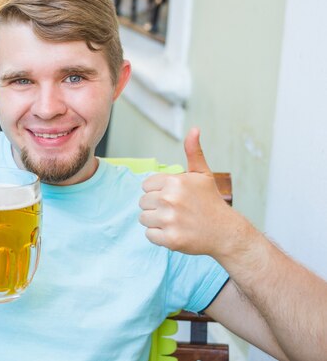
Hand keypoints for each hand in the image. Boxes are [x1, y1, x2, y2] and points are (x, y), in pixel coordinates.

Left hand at [139, 128, 243, 257]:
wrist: (226, 232)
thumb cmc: (211, 202)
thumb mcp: (203, 174)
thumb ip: (193, 152)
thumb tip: (194, 129)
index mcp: (175, 181)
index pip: (146, 186)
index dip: (158, 192)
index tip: (173, 197)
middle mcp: (170, 199)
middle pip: (142, 202)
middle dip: (155, 206)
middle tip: (175, 211)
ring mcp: (170, 220)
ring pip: (143, 218)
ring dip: (156, 222)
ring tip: (175, 221)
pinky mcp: (170, 239)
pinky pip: (149, 235)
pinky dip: (159, 236)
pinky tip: (175, 232)